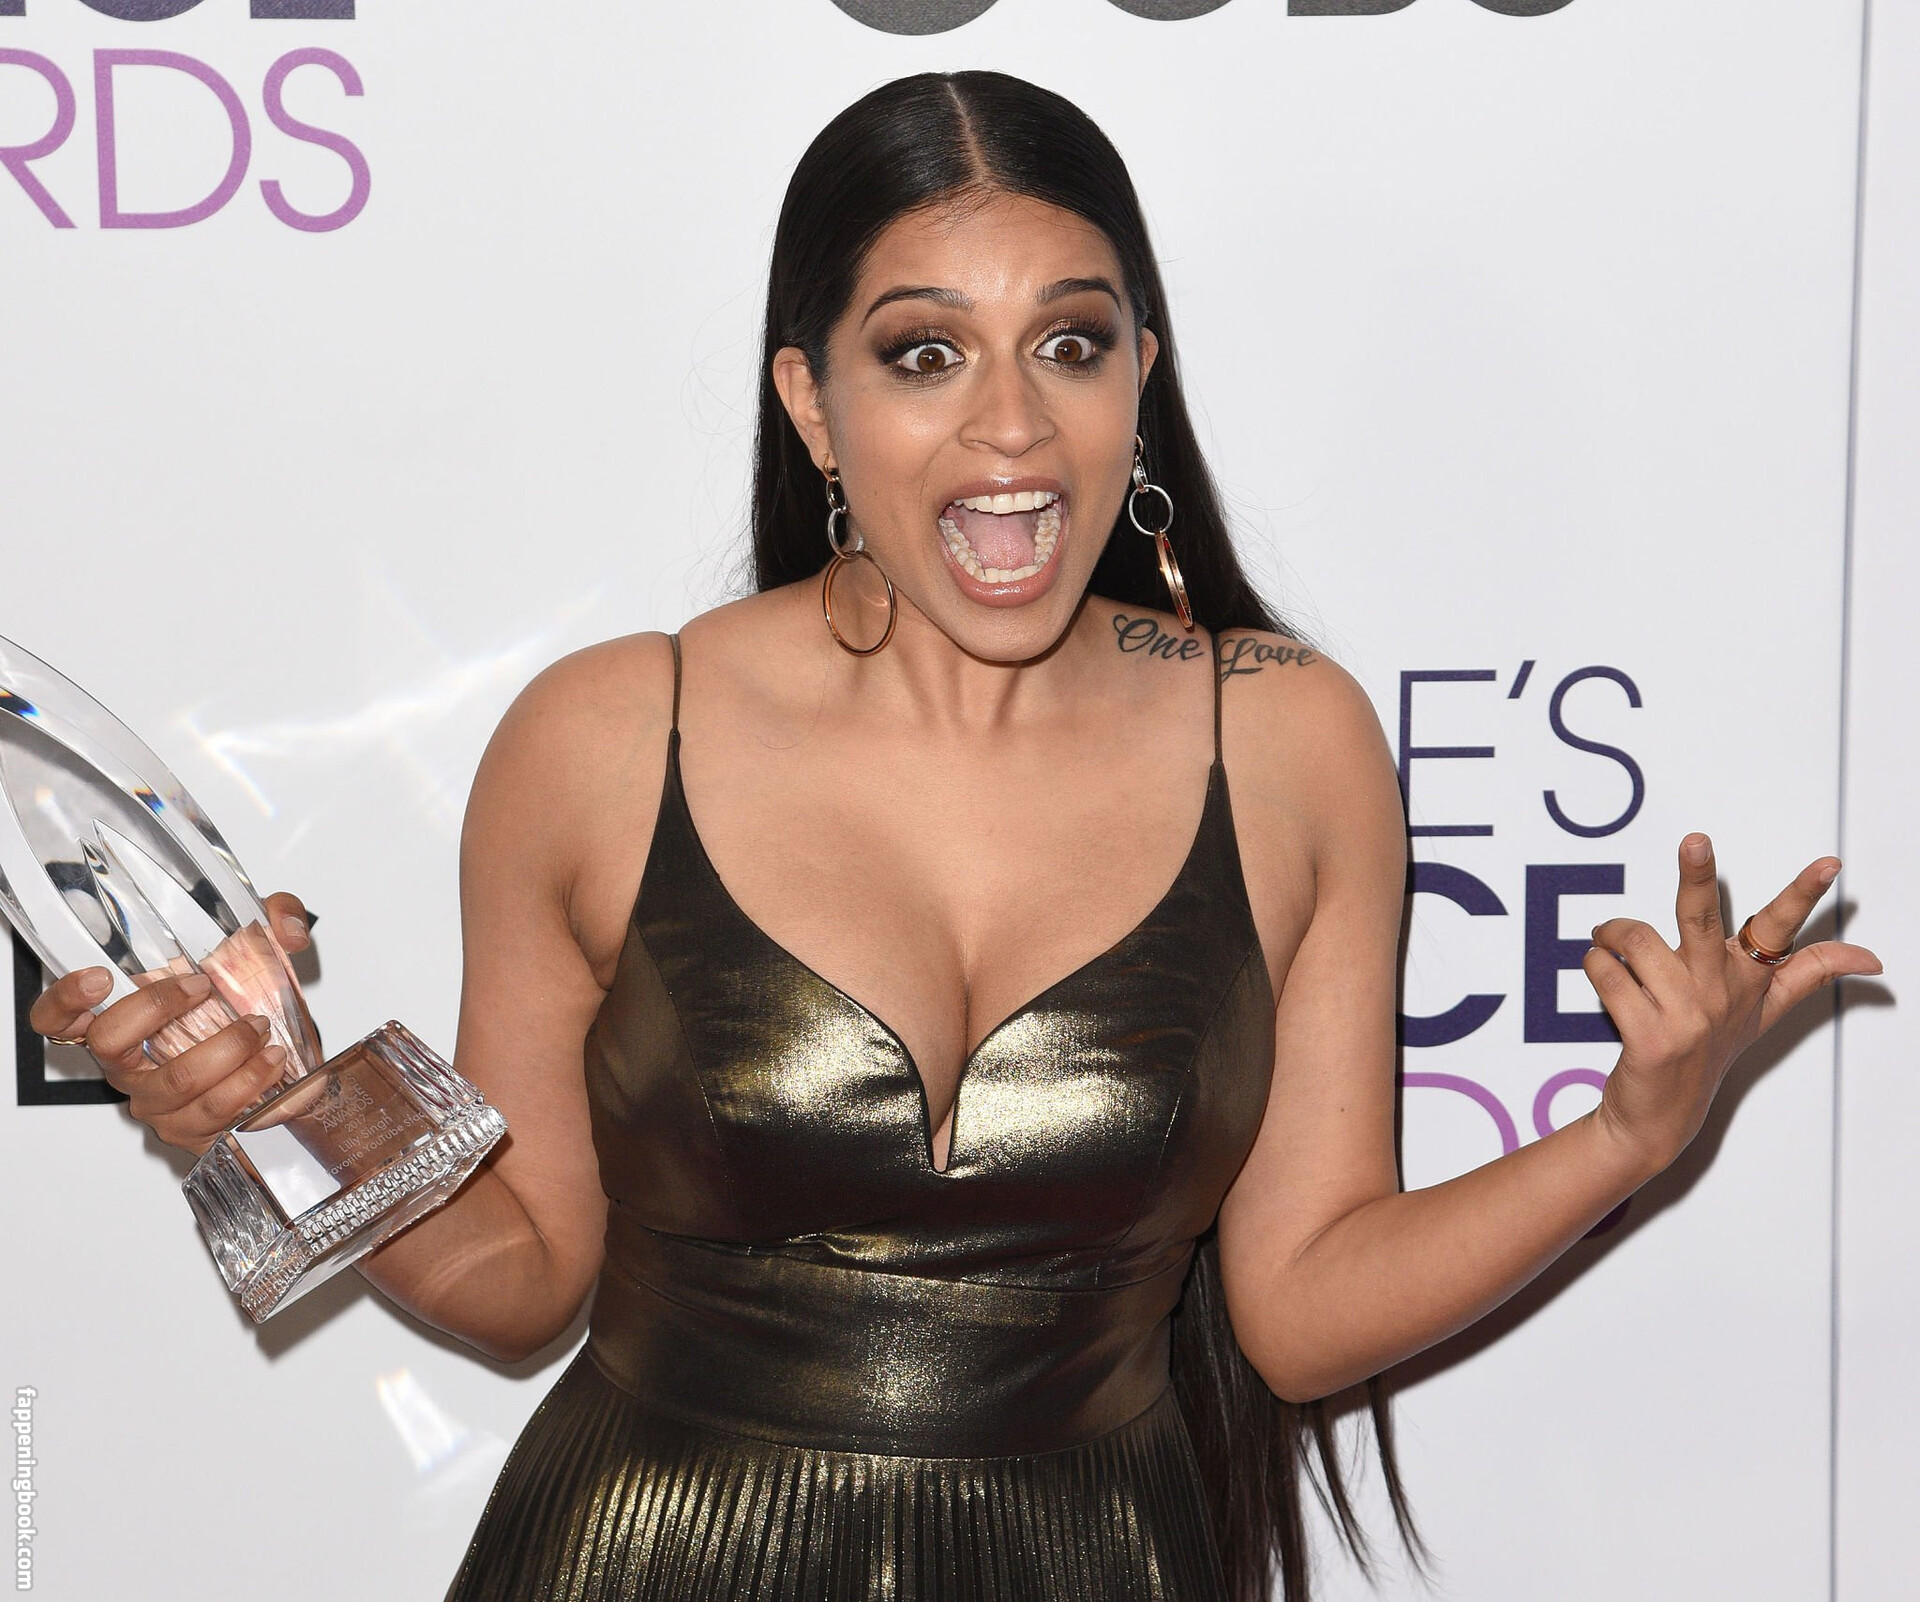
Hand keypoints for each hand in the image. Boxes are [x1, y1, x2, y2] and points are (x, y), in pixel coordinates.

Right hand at [27, 891, 316, 1157]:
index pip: (59, 1018)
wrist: (280, 1065)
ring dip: (228, 1048)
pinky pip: (216, 1110)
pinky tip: (271, 1062)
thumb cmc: (249, 1007)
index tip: (98, 978)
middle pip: (109, 1043)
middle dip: (159, 1007)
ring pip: (179, 1078)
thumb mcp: (261, 950)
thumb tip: (287, 929)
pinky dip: (252, 1080)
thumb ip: (275, 919)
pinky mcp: (190, 1130)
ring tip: (260, 1030)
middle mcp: (127, 1066)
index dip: (64, 1000)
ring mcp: (156, 1101)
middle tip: (203, 987)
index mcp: (123, 1023)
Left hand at [1584, 835, 1880, 1176]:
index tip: (1829, 864)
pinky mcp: (1649, 1039)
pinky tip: (1599, 970)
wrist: (1659, 1116)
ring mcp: (1685, 1019)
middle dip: (1697, 877)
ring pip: (1637, 941)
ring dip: (1611, 933)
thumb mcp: (1761, 1014)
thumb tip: (1871, 956)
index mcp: (1749, 983)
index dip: (1804, 896)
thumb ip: (1808, 974)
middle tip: (1695, 841)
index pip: (1783, 933)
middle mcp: (1720, 996)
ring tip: (1607, 940)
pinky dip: (1595, 964)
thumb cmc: (1707, 1051)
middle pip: (1704, 920)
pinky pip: (1608, 975)